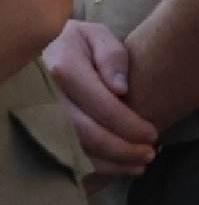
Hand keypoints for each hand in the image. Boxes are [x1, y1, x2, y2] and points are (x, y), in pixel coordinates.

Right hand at [42, 21, 156, 177]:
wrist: (42, 50)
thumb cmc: (78, 43)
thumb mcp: (97, 36)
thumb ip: (112, 57)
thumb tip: (121, 89)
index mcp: (65, 70)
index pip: (101, 105)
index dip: (128, 124)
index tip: (153, 134)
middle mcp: (48, 97)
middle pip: (86, 134)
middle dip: (121, 149)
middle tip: (149, 155)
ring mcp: (40, 116)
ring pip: (74, 150)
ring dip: (108, 164)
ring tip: (138, 165)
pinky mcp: (39, 130)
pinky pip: (63, 155)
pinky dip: (90, 167)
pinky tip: (115, 168)